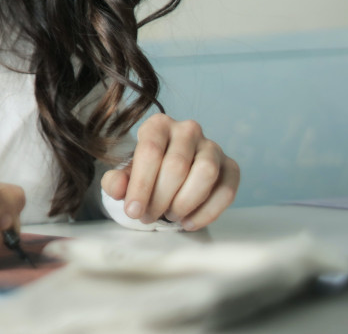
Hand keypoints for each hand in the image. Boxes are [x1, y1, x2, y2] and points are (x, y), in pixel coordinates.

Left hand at [101, 114, 239, 230]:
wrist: (169, 174)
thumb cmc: (147, 173)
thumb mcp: (126, 175)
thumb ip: (116, 181)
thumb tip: (117, 188)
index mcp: (158, 125)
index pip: (150, 151)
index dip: (141, 185)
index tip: (133, 211)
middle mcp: (188, 130)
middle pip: (177, 165)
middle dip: (160, 198)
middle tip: (148, 217)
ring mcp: (213, 147)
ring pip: (205, 174)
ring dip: (185, 203)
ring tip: (169, 215)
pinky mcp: (231, 166)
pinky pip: (226, 190)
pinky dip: (207, 212)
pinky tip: (188, 222)